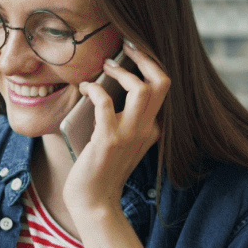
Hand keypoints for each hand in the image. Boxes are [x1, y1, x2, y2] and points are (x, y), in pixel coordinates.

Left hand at [63, 40, 169, 214]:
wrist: (94, 202)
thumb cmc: (99, 170)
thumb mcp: (118, 140)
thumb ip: (120, 118)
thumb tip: (105, 84)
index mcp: (153, 128)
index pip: (163, 87)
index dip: (150, 64)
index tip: (133, 50)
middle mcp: (147, 129)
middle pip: (162, 82)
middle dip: (144, 57)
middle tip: (125, 45)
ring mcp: (130, 134)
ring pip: (142, 88)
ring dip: (121, 70)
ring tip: (105, 64)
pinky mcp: (109, 139)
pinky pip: (106, 101)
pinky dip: (94, 88)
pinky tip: (85, 87)